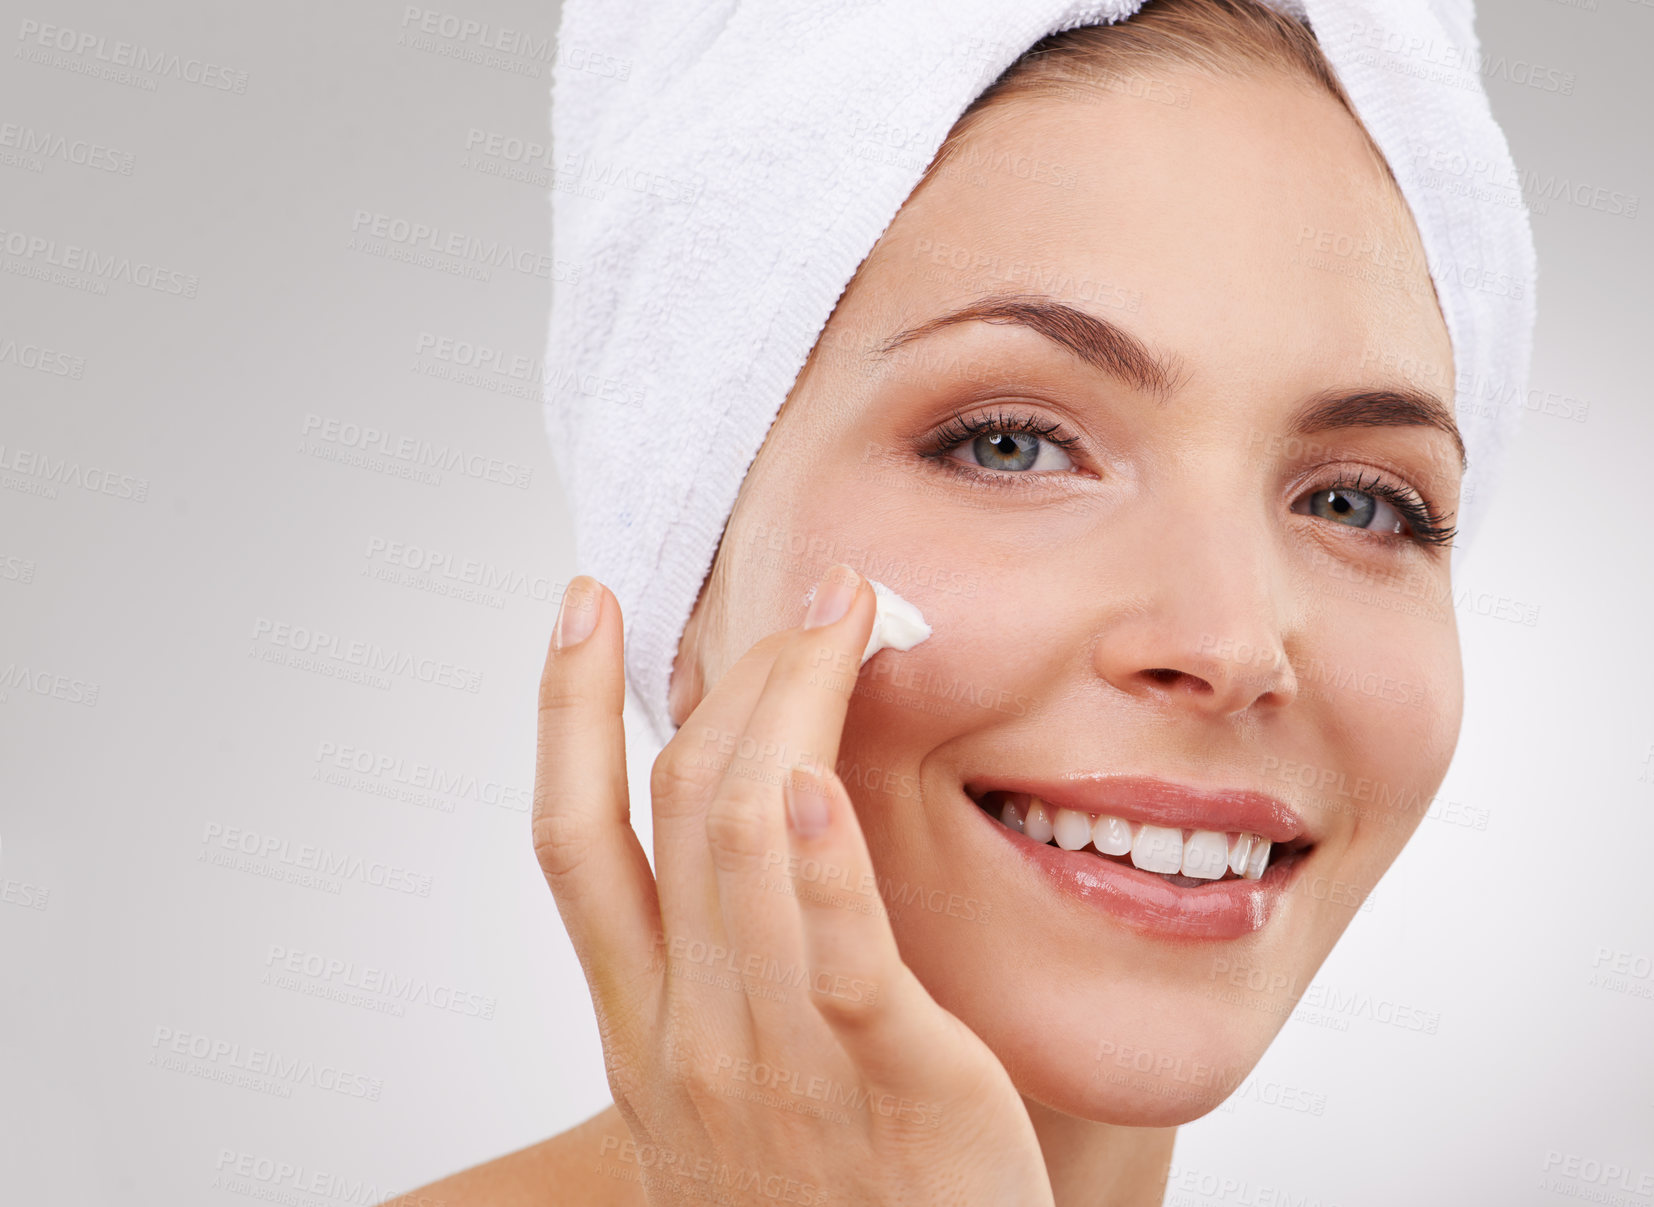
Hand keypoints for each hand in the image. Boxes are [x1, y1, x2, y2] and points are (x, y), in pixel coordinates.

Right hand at [532, 563, 1053, 1205]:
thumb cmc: (822, 1206)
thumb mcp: (729, 1092)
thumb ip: (721, 975)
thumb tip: (749, 840)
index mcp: (644, 1028)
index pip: (572, 838)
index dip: (562, 708)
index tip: (584, 600)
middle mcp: (688, 1031)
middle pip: (678, 805)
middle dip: (735, 671)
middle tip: (804, 585)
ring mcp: (777, 1060)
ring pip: (744, 845)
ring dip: (788, 707)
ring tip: (840, 615)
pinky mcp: (891, 1083)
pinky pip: (838, 959)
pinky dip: (823, 865)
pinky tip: (823, 779)